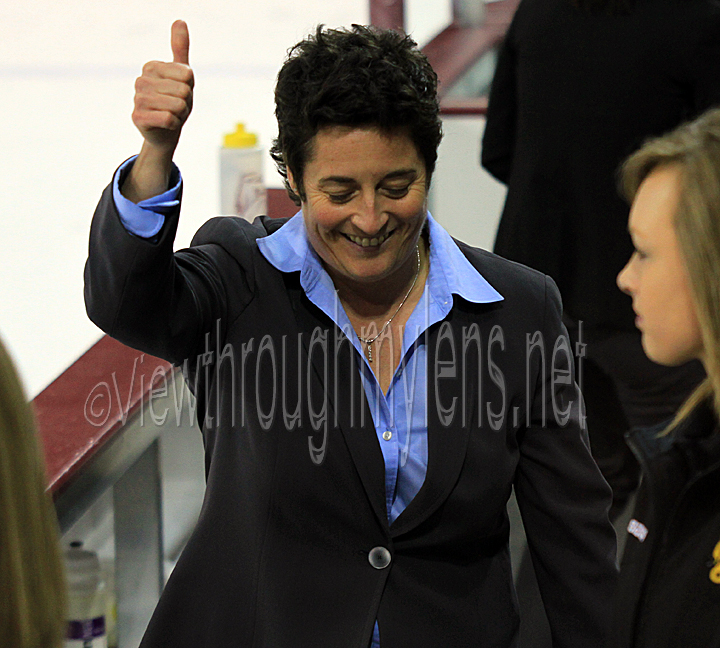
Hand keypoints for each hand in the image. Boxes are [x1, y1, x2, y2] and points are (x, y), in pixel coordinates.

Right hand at [132, 20, 193, 154]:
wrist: (164, 131)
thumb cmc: (174, 101)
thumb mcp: (182, 75)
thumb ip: (180, 48)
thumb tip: (180, 20)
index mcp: (151, 67)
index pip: (187, 75)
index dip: (189, 88)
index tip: (179, 93)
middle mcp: (141, 80)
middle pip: (184, 91)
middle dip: (186, 104)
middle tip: (175, 107)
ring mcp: (137, 99)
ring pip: (178, 106)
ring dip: (180, 115)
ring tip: (171, 115)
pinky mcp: (137, 117)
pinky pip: (169, 119)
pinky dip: (173, 124)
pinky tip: (165, 124)